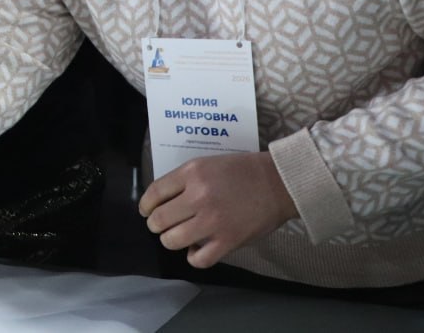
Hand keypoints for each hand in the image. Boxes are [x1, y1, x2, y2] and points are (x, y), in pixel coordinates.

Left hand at [138, 151, 297, 267]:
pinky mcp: (227, 240)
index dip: (145, 205)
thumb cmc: (243, 170)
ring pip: (172, 240)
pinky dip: (193, 257)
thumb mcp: (208, 164)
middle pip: (159, 219)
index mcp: (192, 173)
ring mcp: (212, 221)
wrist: (278, 182)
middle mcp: (198, 196)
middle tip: (162, 225)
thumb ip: (185, 180)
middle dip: (156, 224)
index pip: (154, 193)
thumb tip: (163, 200)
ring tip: (178, 236)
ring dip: (171, 240)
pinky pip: (198, 259)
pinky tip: (197, 249)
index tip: (146, 211)